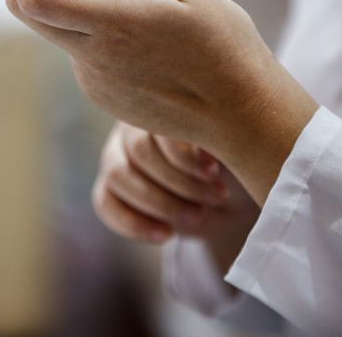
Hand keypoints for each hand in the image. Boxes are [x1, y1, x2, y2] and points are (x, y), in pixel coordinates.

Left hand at [6, 0, 317, 202]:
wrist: (240, 111)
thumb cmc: (220, 42)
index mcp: (110, 26)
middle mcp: (92, 59)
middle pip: (31, 15)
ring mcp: (94, 83)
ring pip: (59, 34)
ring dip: (74, 10)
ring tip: (131, 5)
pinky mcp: (103, 97)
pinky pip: (82, 57)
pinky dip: (93, 37)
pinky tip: (141, 40)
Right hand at [93, 122, 258, 248]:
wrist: (231, 198)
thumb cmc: (236, 165)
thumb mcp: (235, 153)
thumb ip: (217, 145)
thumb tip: (203, 153)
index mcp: (163, 107)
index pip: (157, 123)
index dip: (182, 153)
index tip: (214, 172)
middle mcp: (132, 126)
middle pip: (139, 152)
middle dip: (179, 182)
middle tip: (216, 197)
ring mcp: (115, 156)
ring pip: (118, 176)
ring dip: (159, 203)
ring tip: (197, 215)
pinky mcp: (109, 189)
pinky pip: (105, 204)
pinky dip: (134, 224)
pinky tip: (166, 234)